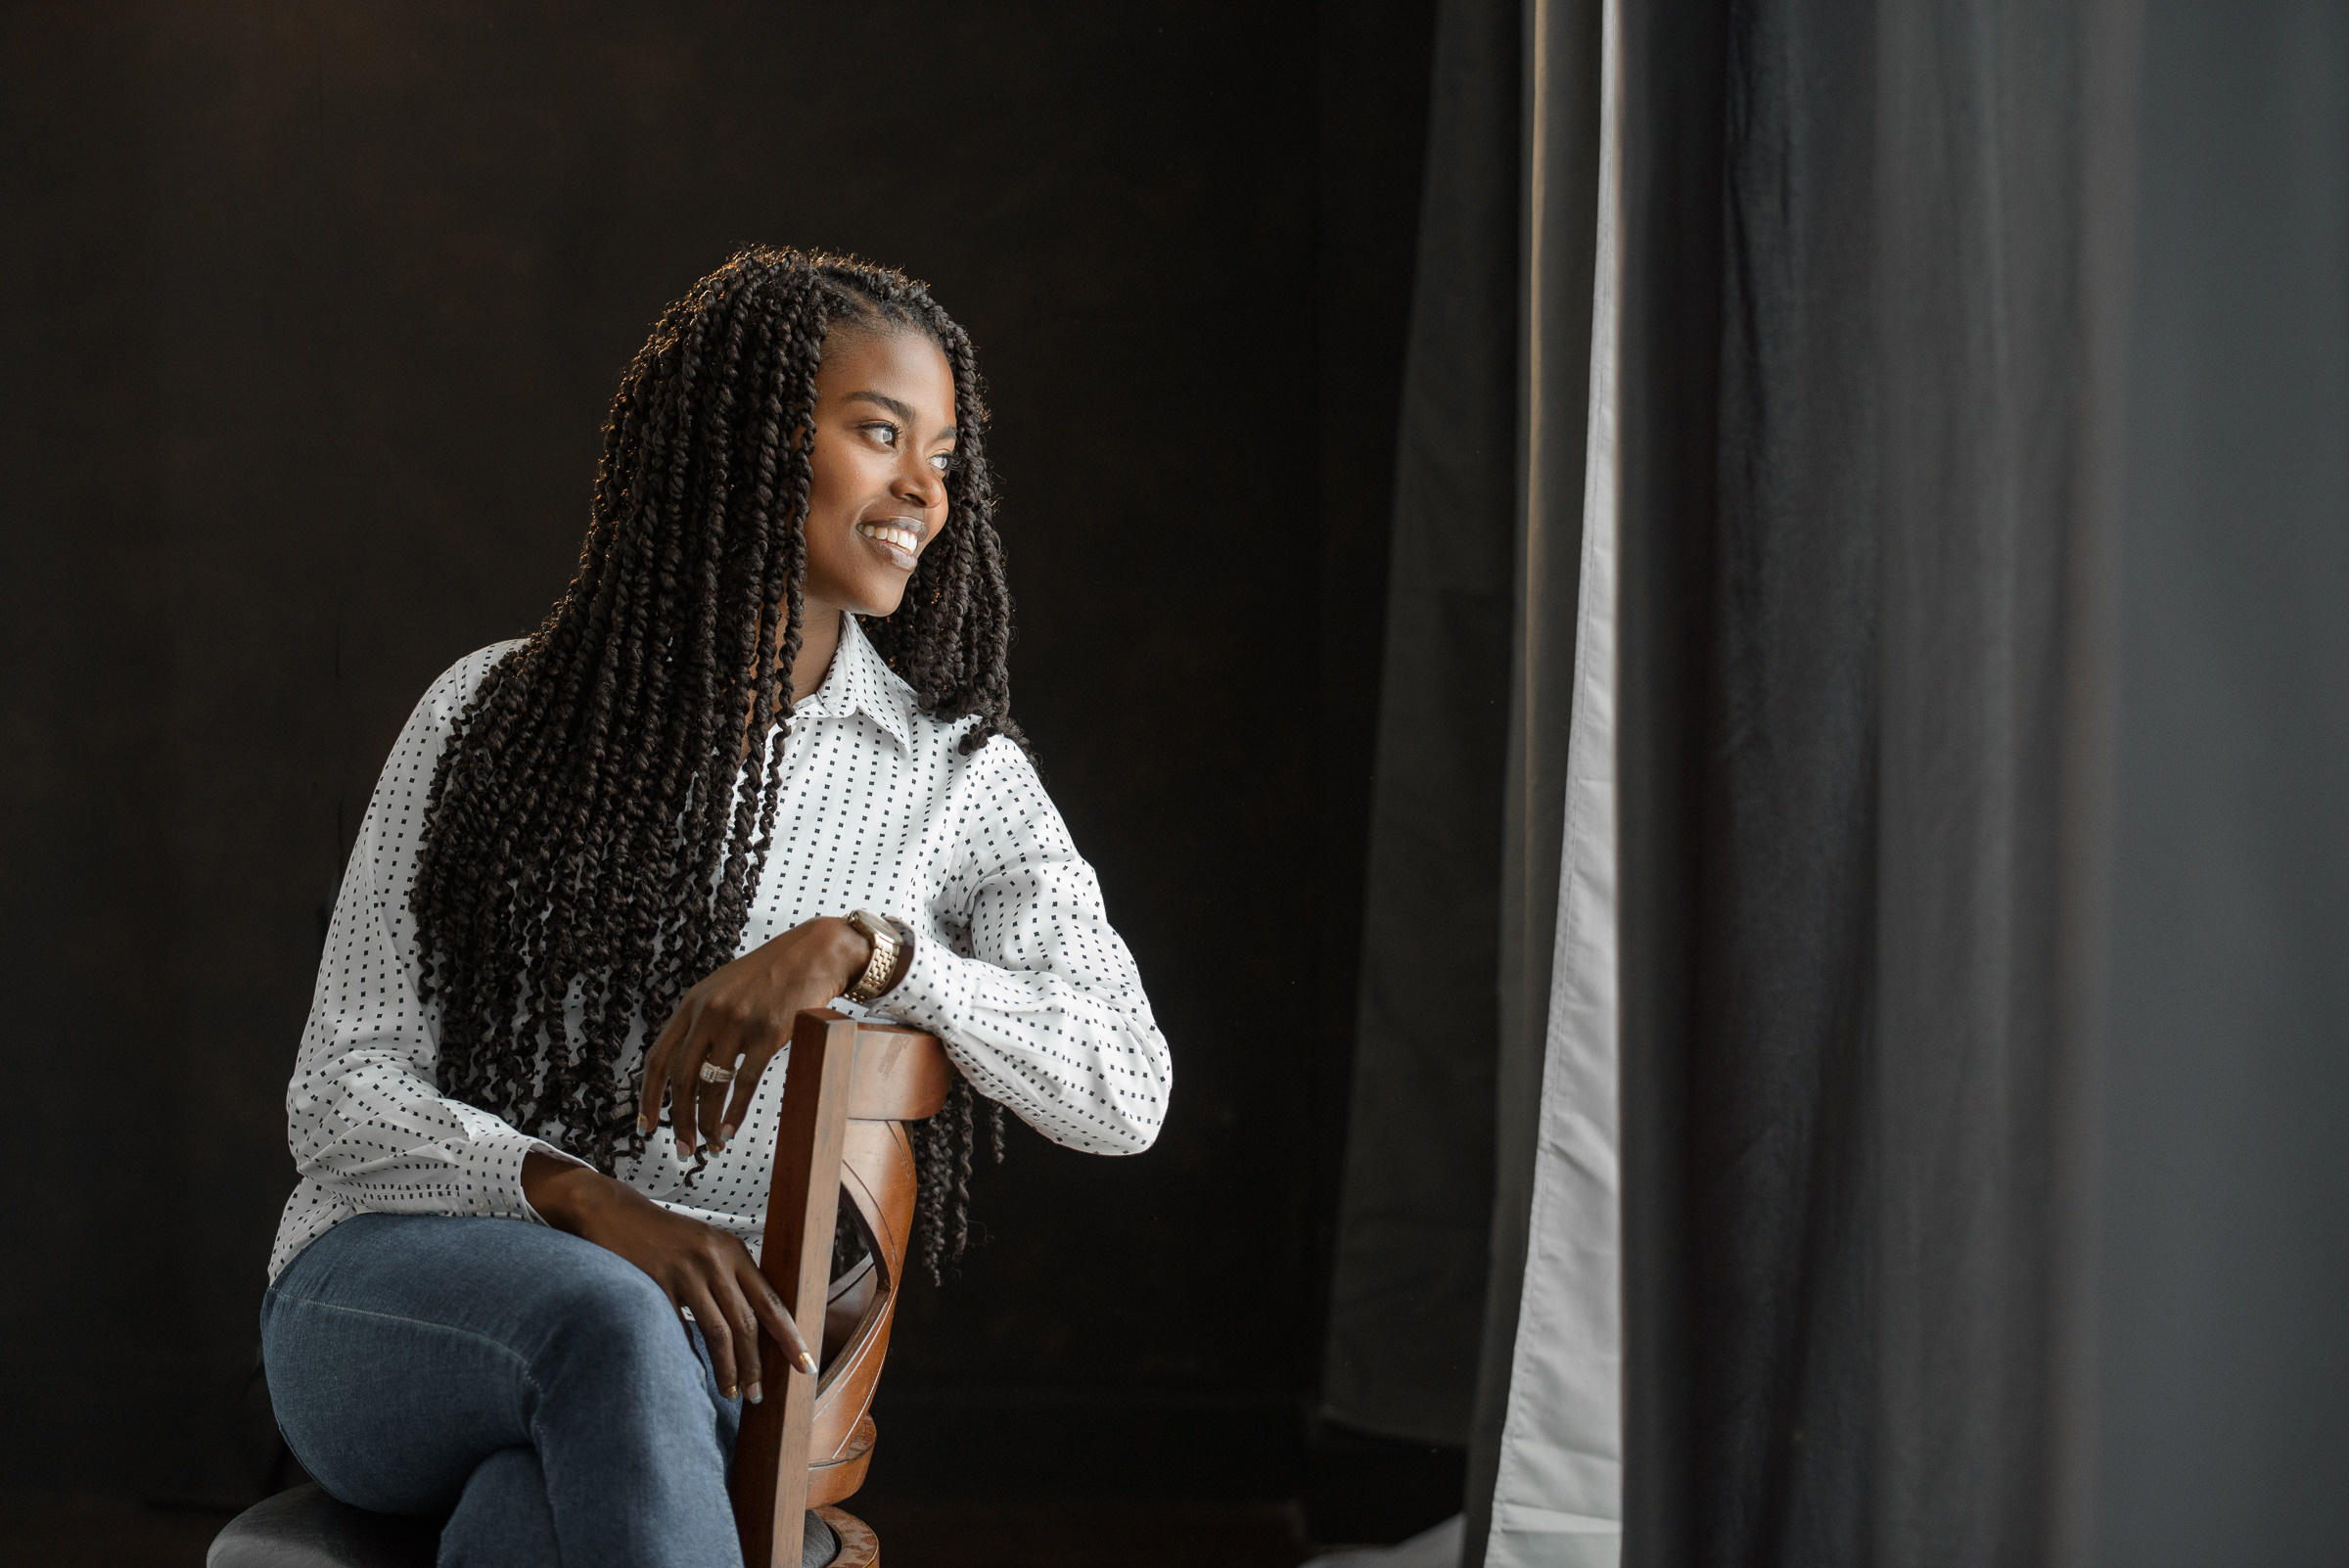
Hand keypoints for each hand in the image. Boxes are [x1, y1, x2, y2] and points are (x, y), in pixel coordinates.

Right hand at [524, 1153, 816, 1402]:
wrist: (615, 1213)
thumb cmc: (665, 1238)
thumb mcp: (706, 1248)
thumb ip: (729, 1279)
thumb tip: (754, 1326)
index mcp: (734, 1251)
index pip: (771, 1301)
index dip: (790, 1336)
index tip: (804, 1365)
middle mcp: (715, 1259)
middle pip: (746, 1322)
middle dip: (756, 1363)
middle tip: (758, 1394)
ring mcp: (686, 1270)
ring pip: (719, 1331)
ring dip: (728, 1368)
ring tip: (731, 1392)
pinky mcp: (657, 1282)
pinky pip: (680, 1329)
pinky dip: (692, 1355)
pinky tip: (698, 1375)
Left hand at [635, 916, 870, 1157]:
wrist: (816, 953)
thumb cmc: (772, 975)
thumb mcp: (724, 989)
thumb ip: (702, 1021)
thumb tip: (685, 1068)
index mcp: (692, 1003)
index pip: (658, 1058)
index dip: (647, 1097)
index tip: (645, 1126)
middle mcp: (709, 1012)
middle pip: (681, 1078)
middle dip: (677, 1119)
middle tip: (683, 1148)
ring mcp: (739, 1022)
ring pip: (711, 1085)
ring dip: (707, 1122)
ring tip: (710, 1145)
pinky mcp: (768, 1033)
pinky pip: (744, 1083)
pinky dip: (734, 1113)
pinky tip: (730, 1130)